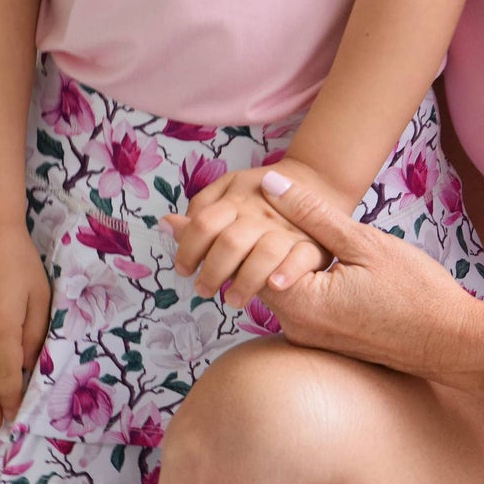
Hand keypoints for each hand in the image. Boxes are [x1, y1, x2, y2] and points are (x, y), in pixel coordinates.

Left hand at [165, 162, 330, 309]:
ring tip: (232, 300)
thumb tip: (167, 224)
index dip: (188, 249)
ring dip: (245, 280)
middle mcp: (262, 214)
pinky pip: (302, 258)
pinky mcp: (313, 245)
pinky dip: (287, 272)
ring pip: (265, 253)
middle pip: (231, 242)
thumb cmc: (263, 194)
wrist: (317, 183)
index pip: (204, 224)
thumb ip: (202, 207)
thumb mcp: (230, 189)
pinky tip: (273, 286)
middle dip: (213, 272)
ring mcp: (289, 229)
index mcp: (239, 199)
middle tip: (203, 290)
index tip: (183, 269)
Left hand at [253, 168, 483, 396]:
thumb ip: (313, 213)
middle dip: (270, 241)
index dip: (254, 226)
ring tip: (311, 236)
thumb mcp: (365, 242)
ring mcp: (310, 339)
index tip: (266, 210)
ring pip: (281, 289)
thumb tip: (270, 185)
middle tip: (286, 215)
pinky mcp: (325, 342)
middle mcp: (297, 328)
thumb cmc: (416, 292)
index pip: (249, 258)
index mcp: (301, 303)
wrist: (452, 342)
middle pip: (260, 275)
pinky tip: (330, 264)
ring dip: (288, 260)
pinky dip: (305, 280)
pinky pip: (301, 304)